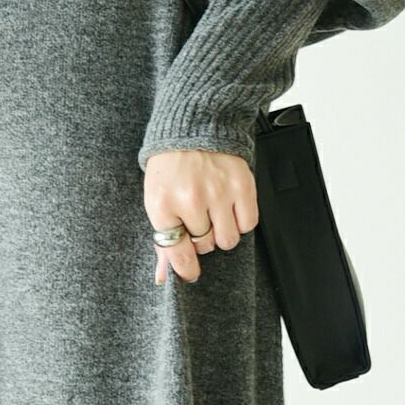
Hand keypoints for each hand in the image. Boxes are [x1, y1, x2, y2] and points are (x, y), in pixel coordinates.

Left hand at [143, 148, 258, 284]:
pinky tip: (229, 204)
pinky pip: (248, 224)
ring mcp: (218, 192)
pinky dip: (240, 219)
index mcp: (163, 203)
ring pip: (228, 240)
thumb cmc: (171, 166)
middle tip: (198, 216)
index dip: (186, 268)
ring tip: (213, 210)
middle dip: (202, 236)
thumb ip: (162, 240)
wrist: (193, 127)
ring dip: (222, 230)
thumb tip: (163, 277)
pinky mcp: (242, 185)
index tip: (190, 272)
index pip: (177, 253)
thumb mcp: (156, 198)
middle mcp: (190, 199)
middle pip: (205, 247)